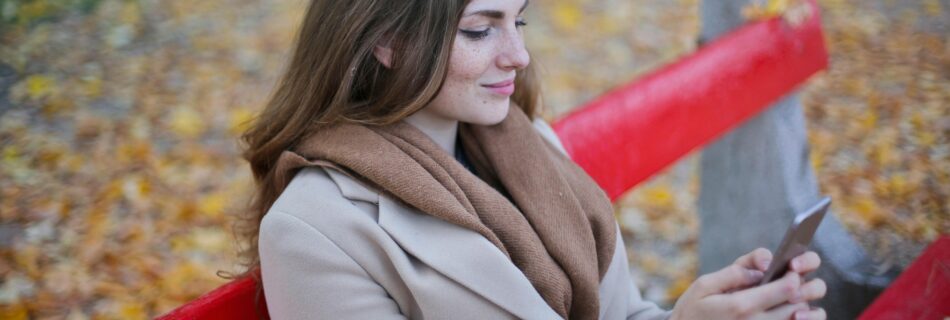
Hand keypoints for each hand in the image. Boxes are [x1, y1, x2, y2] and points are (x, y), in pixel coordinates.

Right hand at [669, 248, 826, 319]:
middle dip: (803, 288)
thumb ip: (733, 272)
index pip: (786, 288)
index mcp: (741, 306)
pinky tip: (794, 314)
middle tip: (796, 280)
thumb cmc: (694, 310)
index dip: (794, 274)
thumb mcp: (704, 285)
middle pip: (798, 303)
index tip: (790, 268)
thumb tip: (762, 267)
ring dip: (803, 307)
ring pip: (799, 318)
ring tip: (794, 299)